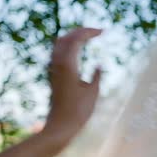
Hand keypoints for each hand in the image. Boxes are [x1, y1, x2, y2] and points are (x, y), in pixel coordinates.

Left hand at [43, 27, 102, 142]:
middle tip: (97, 31)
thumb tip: (99, 64)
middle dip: (81, 31)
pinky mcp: (53, 75)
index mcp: (68, 65)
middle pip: (66, 37)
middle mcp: (57, 63)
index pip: (76, 39)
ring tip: (87, 37)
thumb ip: (96, 75)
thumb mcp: (93, 92)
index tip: (103, 31)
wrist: (60, 125)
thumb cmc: (79, 111)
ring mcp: (53, 69)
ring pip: (60, 44)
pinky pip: (58, 52)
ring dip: (73, 37)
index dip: (89, 32)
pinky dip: (68, 46)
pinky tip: (77, 49)